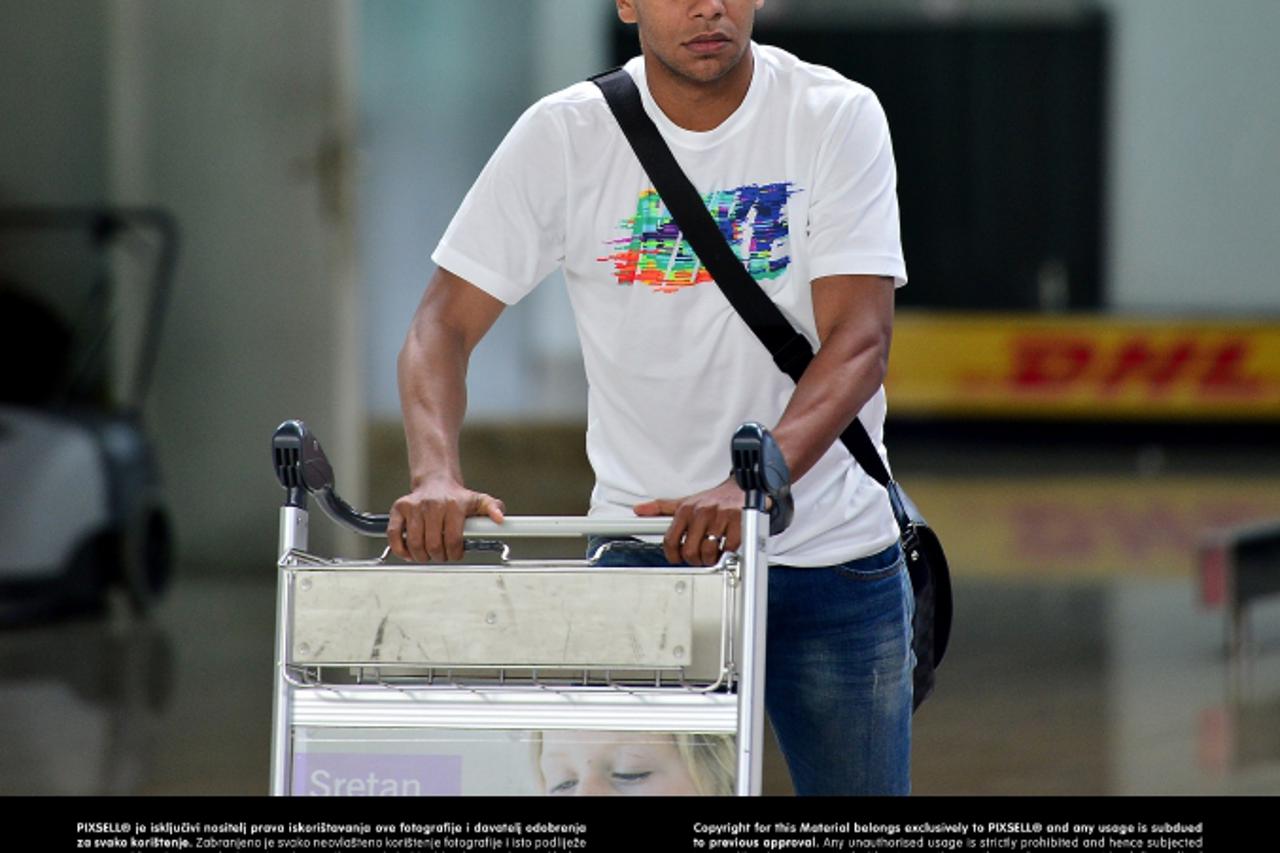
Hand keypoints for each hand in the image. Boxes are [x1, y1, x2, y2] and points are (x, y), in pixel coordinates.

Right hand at [387, 478, 504, 561]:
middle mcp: (433, 505)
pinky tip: (409, 552)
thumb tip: (500, 518)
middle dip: (439, 556)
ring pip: (415, 543)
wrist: (436, 481)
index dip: (455, 553)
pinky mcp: (399, 509)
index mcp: (453, 505)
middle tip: (442, 555)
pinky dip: (400, 549)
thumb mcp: (479, 501)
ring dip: (422, 556)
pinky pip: (395, 535)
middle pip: (434, 545)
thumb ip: (492, 509)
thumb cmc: (456, 496)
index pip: (453, 540)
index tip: (455, 554)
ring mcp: (414, 507)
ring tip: (428, 554)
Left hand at [634, 478, 742, 566]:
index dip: (673, 555)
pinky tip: (726, 547)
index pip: (671, 540)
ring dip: (710, 559)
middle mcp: (701, 512)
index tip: (677, 559)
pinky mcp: (737, 521)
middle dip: (694, 560)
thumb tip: (639, 509)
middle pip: (689, 550)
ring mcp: (720, 517)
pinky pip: (729, 547)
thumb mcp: (684, 501)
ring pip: (708, 552)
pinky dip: (728, 552)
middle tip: (699, 558)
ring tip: (713, 554)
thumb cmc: (713, 499)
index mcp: (685, 509)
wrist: (739, 487)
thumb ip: (661, 508)